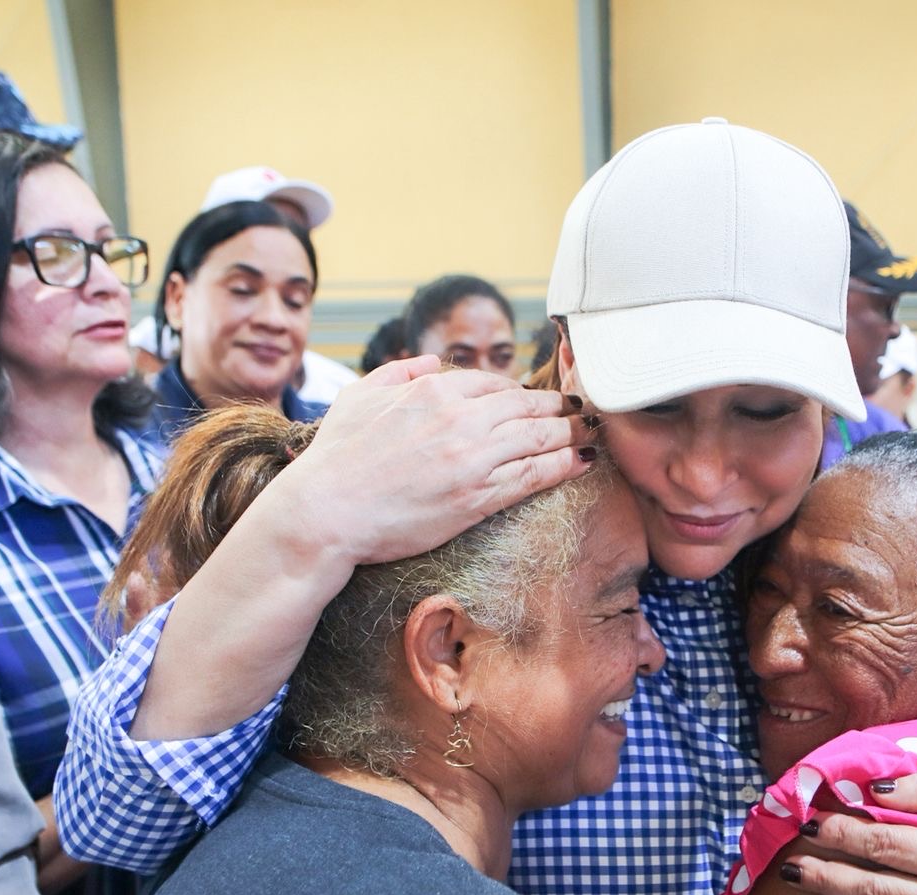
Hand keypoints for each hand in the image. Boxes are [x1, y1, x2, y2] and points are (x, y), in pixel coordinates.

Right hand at [291, 355, 592, 569]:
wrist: (327, 512)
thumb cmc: (336, 458)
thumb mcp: (360, 397)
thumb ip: (398, 372)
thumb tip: (430, 361)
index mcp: (432, 392)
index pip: (491, 383)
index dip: (516, 390)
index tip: (531, 398)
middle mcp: (459, 420)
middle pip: (525, 406)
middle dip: (556, 406)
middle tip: (578, 409)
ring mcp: (472, 459)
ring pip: (537, 437)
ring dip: (569, 433)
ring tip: (589, 432)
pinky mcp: (478, 497)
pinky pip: (533, 475)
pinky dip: (562, 466)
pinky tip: (580, 462)